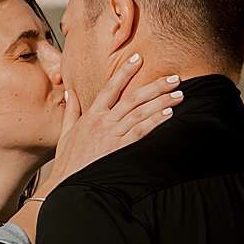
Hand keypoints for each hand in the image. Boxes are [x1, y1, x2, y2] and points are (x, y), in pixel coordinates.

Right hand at [37, 53, 181, 200]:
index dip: (124, 71)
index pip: (110, 87)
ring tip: (178, 94)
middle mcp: (102, 122)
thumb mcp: (65, 134)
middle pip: (132, 97)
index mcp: (91, 116)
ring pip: (139, 112)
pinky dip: (155, 121)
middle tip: (173, 78)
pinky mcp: (118, 149)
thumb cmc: (69, 163)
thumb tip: (71, 92)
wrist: (67, 185)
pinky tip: (168, 115)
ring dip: (161, 102)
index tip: (138, 58)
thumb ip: (72, 111)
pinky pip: (140, 131)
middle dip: (154, 86)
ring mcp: (111, 135)